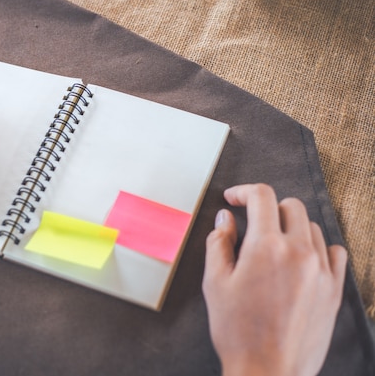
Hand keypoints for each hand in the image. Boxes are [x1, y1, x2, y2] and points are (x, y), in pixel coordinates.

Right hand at [202, 184, 346, 375]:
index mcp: (266, 247)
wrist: (267, 372)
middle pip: (290, 206)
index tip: (235, 198)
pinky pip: (335, 252)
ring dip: (291, 227)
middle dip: (267, 208)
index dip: (244, 191)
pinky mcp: (334, 290)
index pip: (262, 196)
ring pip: (312, 227)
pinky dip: (318, 247)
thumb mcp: (214, 283)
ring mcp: (320, 271)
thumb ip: (218, 243)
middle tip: (252, 224)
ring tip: (274, 245)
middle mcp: (298, 252)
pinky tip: (302, 258)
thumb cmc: (237, 331)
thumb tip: (225, 219)